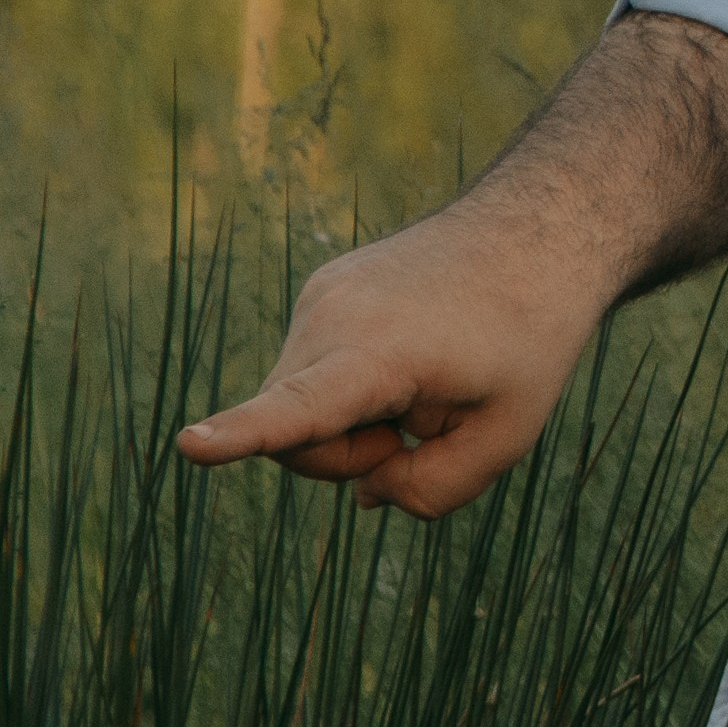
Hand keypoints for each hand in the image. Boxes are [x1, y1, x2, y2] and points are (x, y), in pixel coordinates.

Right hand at [175, 13, 727, 518]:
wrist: (536, 231)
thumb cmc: (530, 337)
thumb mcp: (507, 435)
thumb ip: (433, 488)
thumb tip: (366, 494)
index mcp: (380, 353)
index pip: (300, 408)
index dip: (241, 437)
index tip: (191, 446)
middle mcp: (331, 317)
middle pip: (299, 442)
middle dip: (354, 457)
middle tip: (424, 429)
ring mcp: (320, 298)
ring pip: (302, 407)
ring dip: (360, 420)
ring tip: (426, 381)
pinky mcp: (322, 291)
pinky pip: (315, 371)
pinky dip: (357, 386)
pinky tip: (411, 357)